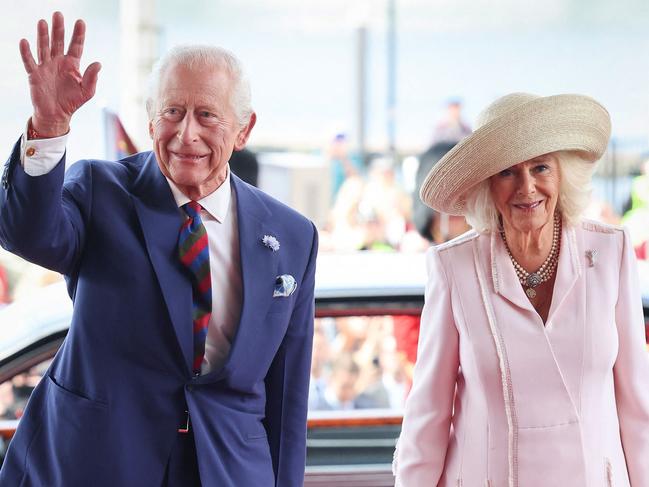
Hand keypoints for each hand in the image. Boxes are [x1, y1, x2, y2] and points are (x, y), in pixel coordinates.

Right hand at [19, 11, 100, 136]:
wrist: (56, 115)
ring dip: (43, 35)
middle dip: (58, 28)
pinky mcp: (35, 74)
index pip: (76, 46)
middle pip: (58, 42)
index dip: (78, 34)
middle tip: (58, 14)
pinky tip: (25, 41)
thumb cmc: (73, 102)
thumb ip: (92, 77)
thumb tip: (98, 63)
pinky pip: (29, 61)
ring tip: (43, 22)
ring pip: (44, 48)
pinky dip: (26, 52)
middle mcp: (58, 62)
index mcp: (72, 64)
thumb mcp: (87, 91)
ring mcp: (46, 67)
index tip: (80, 22)